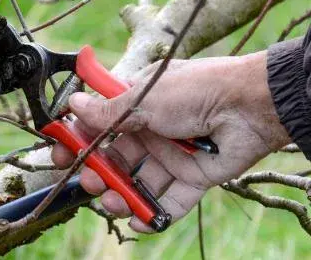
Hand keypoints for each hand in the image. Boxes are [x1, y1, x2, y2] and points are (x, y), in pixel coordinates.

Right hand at [51, 51, 290, 231]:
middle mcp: (154, 129)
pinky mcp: (194, 177)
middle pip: (117, 158)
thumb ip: (108, 110)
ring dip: (122, 195)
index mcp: (140, 102)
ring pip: (139, 182)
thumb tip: (74, 105)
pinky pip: (170, 201)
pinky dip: (153, 215)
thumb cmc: (197, 90)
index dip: (79, 137)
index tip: (60, 150)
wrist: (250, 106)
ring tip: (112, 201)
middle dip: (98, 172)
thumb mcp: (145, 97)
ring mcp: (173, 155)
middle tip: (88, 180)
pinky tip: (139, 221)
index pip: (101, 123)